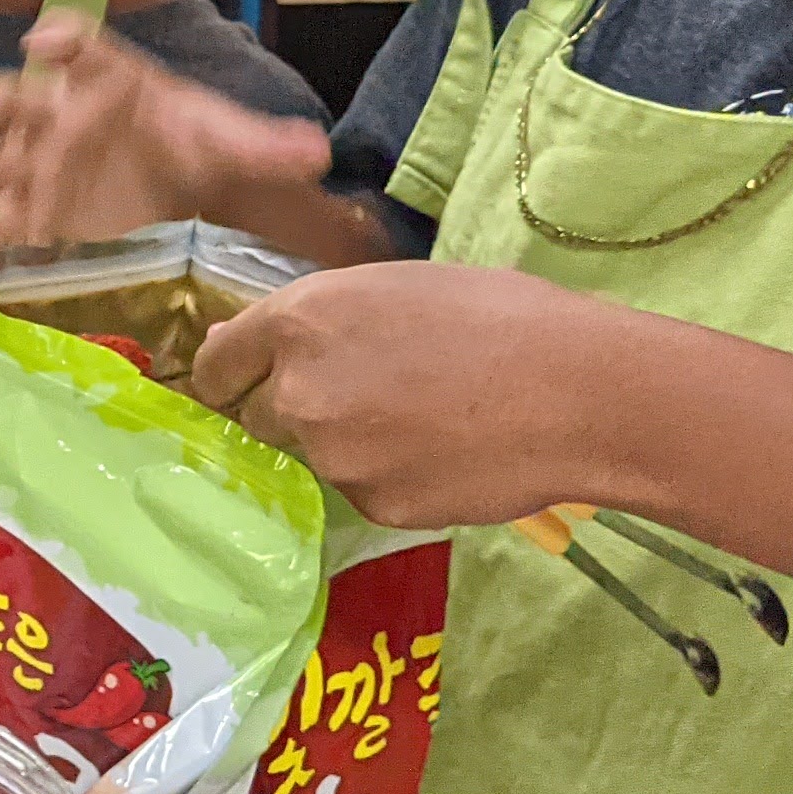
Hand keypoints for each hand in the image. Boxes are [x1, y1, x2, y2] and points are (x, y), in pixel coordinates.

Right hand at [0, 8, 336, 252]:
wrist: (170, 187)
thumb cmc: (186, 147)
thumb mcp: (227, 143)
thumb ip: (265, 145)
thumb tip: (316, 152)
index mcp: (104, 79)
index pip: (78, 50)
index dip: (58, 42)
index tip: (44, 44)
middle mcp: (59, 112)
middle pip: (17, 99)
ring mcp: (35, 159)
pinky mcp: (25, 203)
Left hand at [191, 263, 641, 527]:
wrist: (576, 392)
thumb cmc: (499, 317)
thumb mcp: (394, 288)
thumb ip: (318, 319)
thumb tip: (259, 341)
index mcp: (299, 322)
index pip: (216, 362)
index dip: (224, 374)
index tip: (233, 385)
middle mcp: (298, 393)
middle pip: (256, 416)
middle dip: (289, 410)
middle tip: (358, 400)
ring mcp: (332, 457)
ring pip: (312, 456)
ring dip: (343, 444)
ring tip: (417, 423)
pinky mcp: (372, 506)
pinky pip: (359, 491)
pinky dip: (387, 478)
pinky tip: (441, 455)